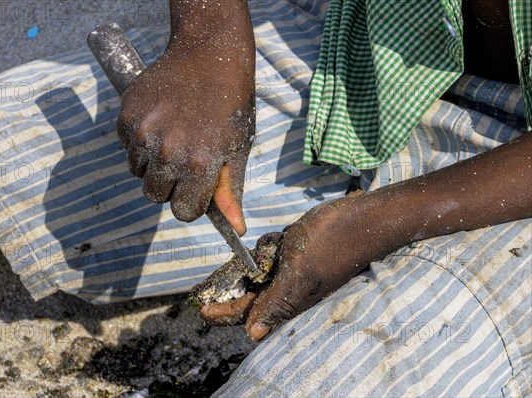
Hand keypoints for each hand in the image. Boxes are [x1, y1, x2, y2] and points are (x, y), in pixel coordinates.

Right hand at [117, 0, 254, 233]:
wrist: (209, 54)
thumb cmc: (230, 104)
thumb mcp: (237, 149)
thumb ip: (229, 191)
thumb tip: (237, 230)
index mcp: (199, 165)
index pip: (184, 212)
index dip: (192, 201)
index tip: (196, 187)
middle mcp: (168, 153)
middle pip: (155, 196)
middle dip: (170, 185)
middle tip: (184, 160)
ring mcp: (143, 134)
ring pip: (138, 173)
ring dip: (152, 163)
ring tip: (173, 135)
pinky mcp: (127, 116)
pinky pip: (127, 147)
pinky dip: (139, 141)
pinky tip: (160, 120)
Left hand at [200, 194, 375, 339]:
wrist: (362, 217)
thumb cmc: (331, 244)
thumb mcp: (299, 274)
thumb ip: (276, 303)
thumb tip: (252, 335)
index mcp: (288, 300)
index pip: (247, 314)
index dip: (223, 313)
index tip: (200, 311)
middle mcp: (288, 289)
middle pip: (249, 296)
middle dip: (231, 288)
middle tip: (207, 286)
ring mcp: (292, 270)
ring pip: (258, 274)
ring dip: (253, 263)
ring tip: (265, 250)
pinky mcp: (296, 253)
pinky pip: (271, 254)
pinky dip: (269, 247)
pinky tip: (279, 238)